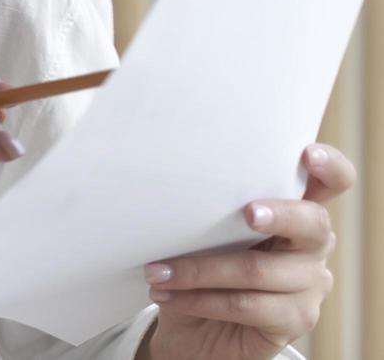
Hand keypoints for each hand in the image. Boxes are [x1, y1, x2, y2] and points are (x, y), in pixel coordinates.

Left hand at [140, 142, 353, 359]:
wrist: (195, 332)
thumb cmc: (200, 266)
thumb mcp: (202, 231)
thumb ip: (209, 208)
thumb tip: (171, 184)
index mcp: (294, 210)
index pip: (330, 183)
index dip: (329, 167)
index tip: (308, 154)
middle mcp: (312, 245)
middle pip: (312, 224)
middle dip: (279, 215)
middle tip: (248, 213)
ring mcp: (310, 284)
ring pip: (257, 269)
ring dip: (198, 269)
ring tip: (156, 271)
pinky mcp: (296, 320)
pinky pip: (245, 305)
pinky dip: (199, 299)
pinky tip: (169, 296)